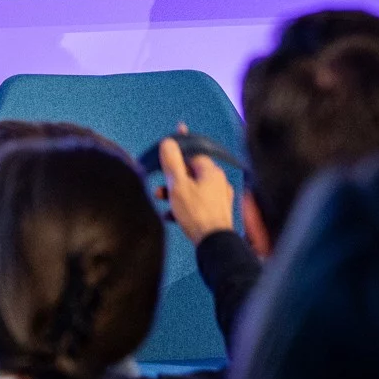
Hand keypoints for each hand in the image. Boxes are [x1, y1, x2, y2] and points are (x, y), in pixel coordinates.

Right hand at [158, 127, 235, 244]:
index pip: (192, 153)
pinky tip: (172, 216)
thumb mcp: (178, 186)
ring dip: (175, 193)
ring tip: (161, 200)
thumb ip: (172, 163)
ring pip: (193, 189)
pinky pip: (197, 204)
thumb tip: (168, 142)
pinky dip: (183, 206)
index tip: (174, 135)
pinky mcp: (217, 212)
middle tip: (159, 184)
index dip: (179, 147)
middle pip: (190, 172)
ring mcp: (219, 197)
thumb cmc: (197, 214)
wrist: (214, 243)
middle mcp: (218, 181)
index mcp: (210, 171)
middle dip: (172, 177)